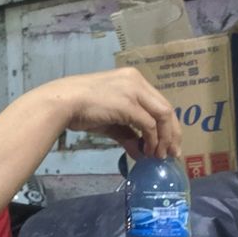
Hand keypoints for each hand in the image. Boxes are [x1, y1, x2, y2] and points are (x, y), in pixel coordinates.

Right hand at [37, 68, 181, 159]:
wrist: (63, 102)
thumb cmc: (81, 109)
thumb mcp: (110, 121)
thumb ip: (128, 135)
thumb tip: (141, 153)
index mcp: (133, 80)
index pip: (159, 103)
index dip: (168, 125)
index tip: (170, 143)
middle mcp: (137, 81)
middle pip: (166, 108)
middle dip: (173, 133)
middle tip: (174, 153)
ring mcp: (134, 91)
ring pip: (162, 115)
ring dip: (164, 138)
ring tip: (161, 156)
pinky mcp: (128, 104)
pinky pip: (148, 125)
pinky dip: (152, 140)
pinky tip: (149, 151)